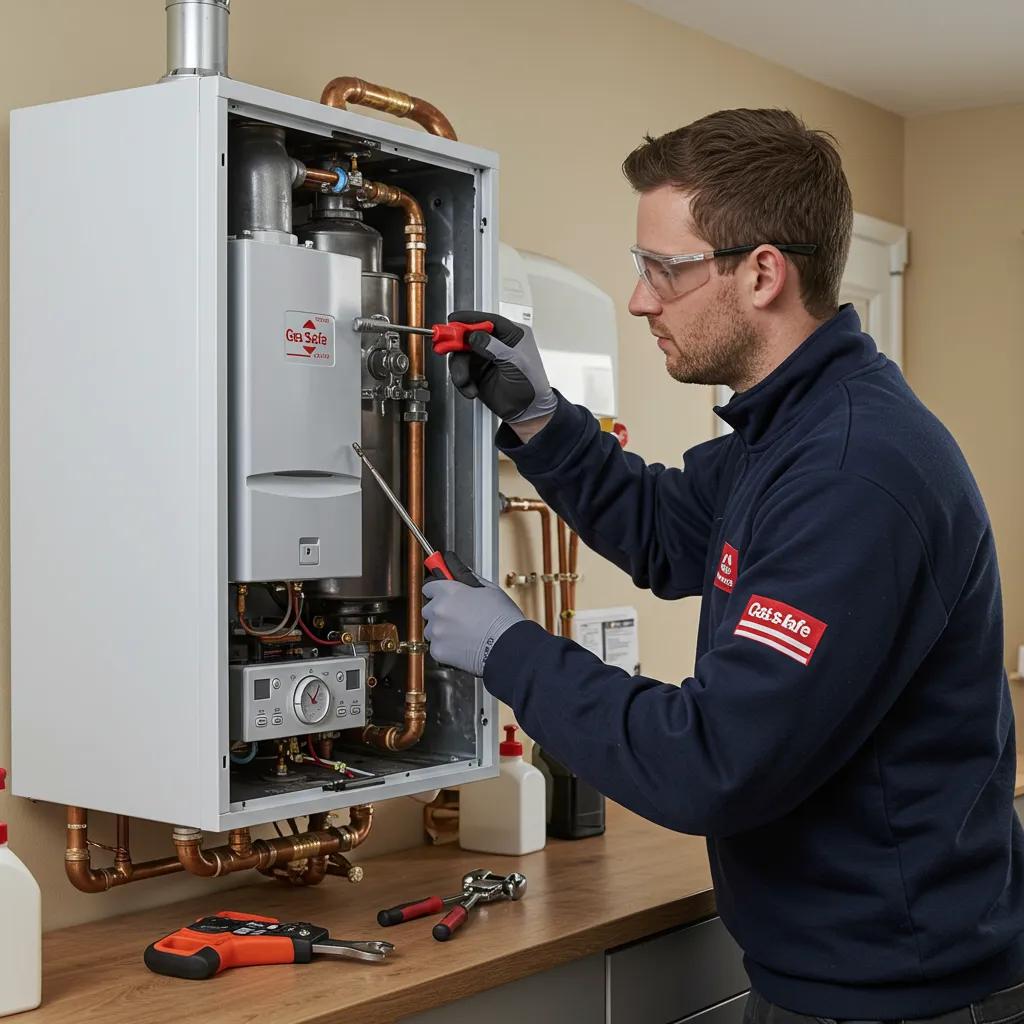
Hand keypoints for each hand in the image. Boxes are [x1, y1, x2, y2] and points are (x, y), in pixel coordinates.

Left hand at [422, 552, 524, 676]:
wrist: (508, 647)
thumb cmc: (503, 619)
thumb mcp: (489, 589)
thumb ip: (467, 578)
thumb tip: (457, 569)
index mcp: (448, 591)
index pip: (429, 587)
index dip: (437, 591)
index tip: (440, 593)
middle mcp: (438, 610)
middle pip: (428, 609)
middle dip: (440, 612)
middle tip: (458, 617)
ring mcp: (436, 631)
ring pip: (430, 629)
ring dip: (441, 630)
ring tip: (462, 633)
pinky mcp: (438, 651)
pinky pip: (435, 647)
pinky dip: (445, 647)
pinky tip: (461, 645)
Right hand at [447, 310, 556, 424]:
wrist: (528, 412)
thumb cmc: (532, 386)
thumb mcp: (515, 363)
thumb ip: (494, 348)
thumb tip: (475, 336)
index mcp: (512, 335)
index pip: (489, 320)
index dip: (470, 318)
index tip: (454, 320)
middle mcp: (496, 344)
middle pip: (469, 336)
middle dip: (456, 344)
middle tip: (445, 347)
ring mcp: (485, 358)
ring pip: (461, 355)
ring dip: (459, 369)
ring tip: (465, 381)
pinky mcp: (477, 373)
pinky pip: (461, 372)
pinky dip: (462, 382)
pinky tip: (471, 389)